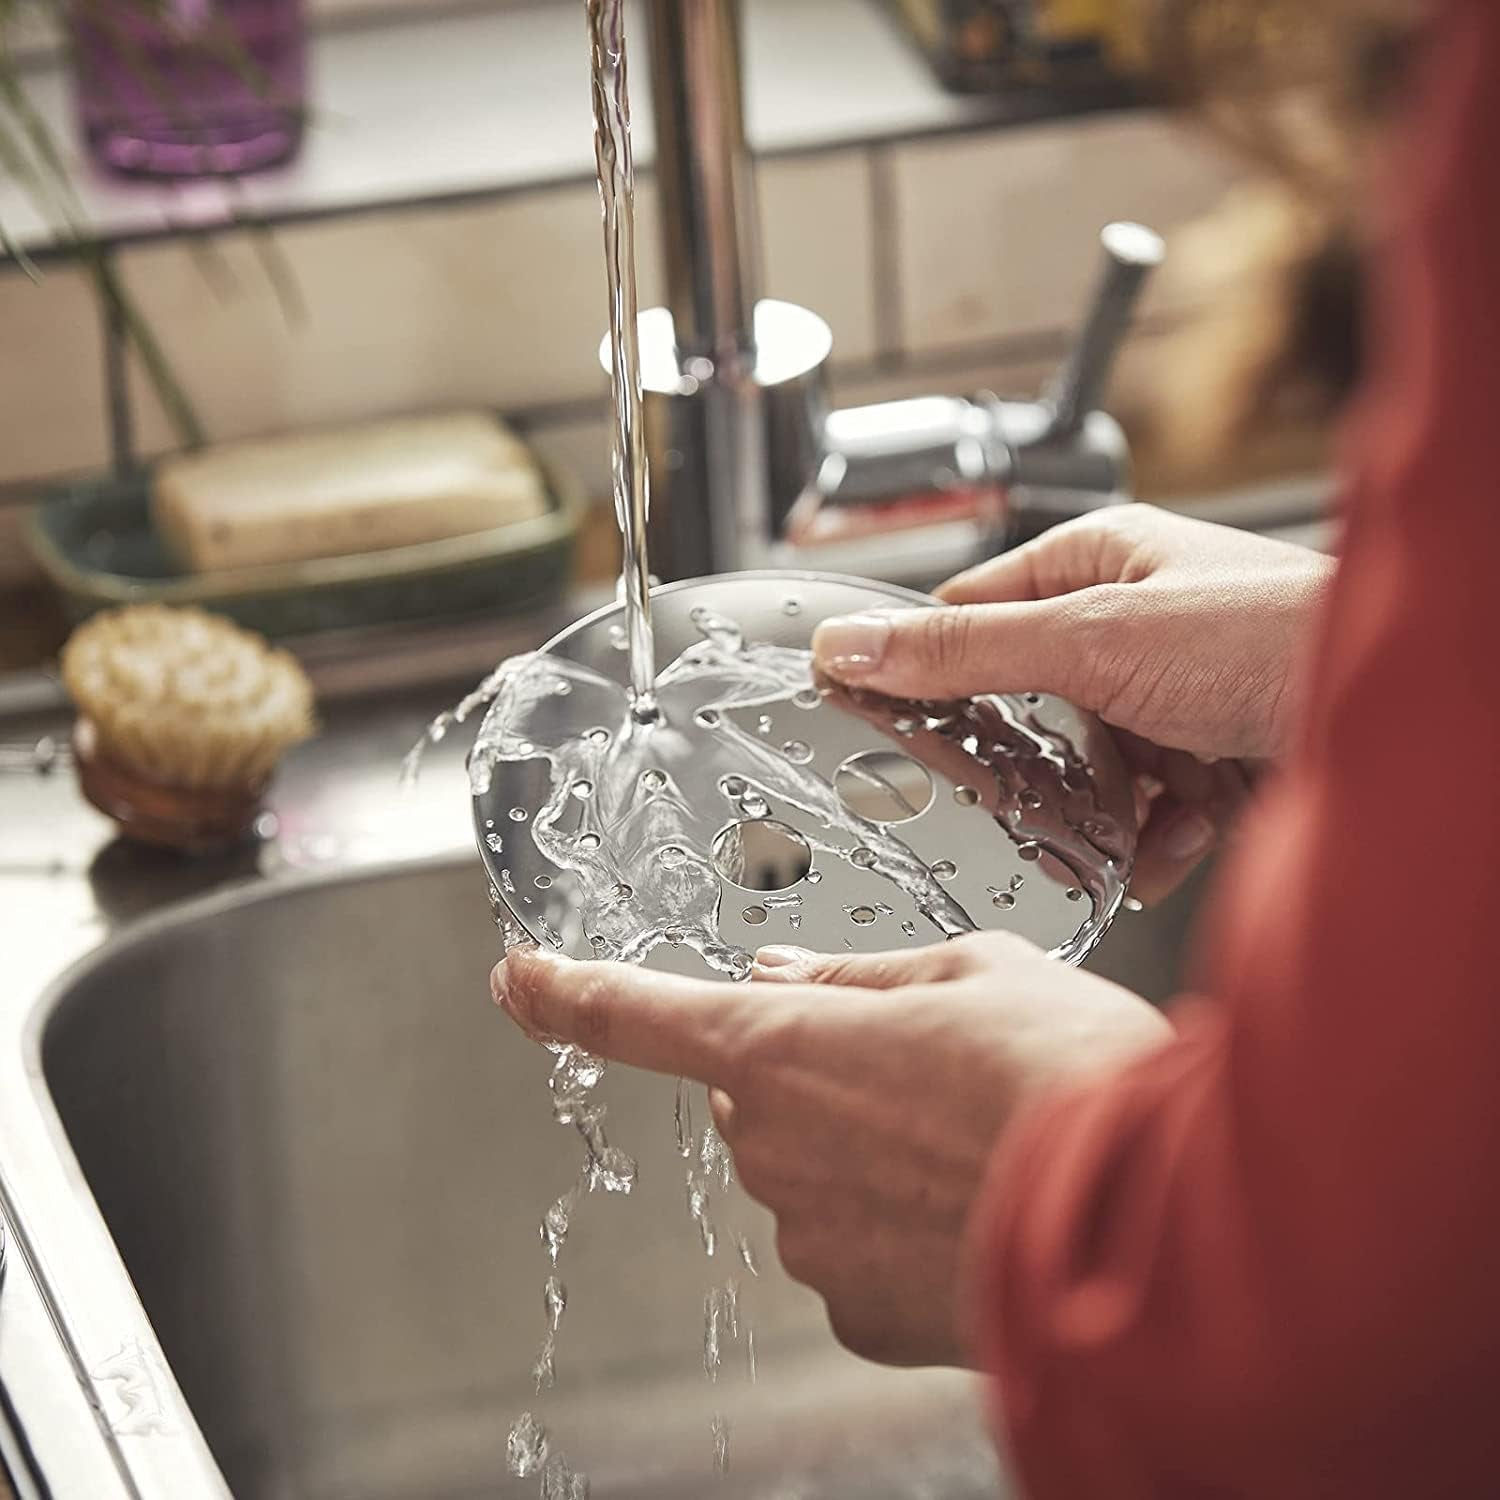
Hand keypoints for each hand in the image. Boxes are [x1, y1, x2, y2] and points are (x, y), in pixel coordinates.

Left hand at [492, 936, 1170, 1368]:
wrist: (1154, 1219)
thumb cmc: (1068, 1070)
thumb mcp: (973, 969)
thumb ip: (857, 978)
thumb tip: (782, 980)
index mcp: (782, 1046)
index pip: (636, 1013)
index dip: (568, 992)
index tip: (520, 978)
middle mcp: (773, 1149)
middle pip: (755, 1098)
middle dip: (814, 1078)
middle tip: (928, 1072)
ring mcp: (810, 1241)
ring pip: (809, 1176)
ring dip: (867, 1155)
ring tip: (976, 1142)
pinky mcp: (857, 1316)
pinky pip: (853, 1251)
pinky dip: (897, 1228)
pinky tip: (976, 1209)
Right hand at [813, 504, 1333, 902]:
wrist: (1410, 716)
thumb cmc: (1272, 636)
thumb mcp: (1091, 641)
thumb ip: (964, 652)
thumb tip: (848, 646)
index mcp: (1094, 564)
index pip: (970, 616)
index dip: (928, 676)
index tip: (890, 731)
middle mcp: (1132, 623)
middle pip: (1029, 705)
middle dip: (1032, 767)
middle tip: (1019, 802)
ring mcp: (1175, 691)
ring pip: (1089, 767)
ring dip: (1099, 811)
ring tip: (1118, 829)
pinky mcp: (1215, 751)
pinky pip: (1150, 803)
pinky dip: (1154, 834)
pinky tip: (1172, 840)